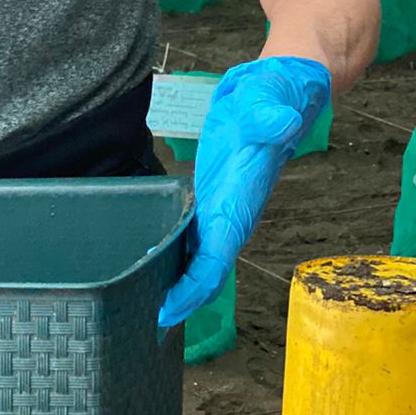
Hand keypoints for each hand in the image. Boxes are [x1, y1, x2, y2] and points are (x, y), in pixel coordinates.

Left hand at [159, 56, 331, 326]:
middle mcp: (230, 216)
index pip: (214, 261)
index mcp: (238, 205)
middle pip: (202, 273)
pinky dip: (172, 257)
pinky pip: (190, 238)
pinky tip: (149, 265)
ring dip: (173, 284)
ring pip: (195, 260)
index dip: (190, 291)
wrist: (279, 93)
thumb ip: (271, 117)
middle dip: (177, 300)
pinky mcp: (209, 197)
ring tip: (133, 304)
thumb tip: (282, 124)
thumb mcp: (267, 103)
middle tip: (137, 321)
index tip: (164, 312)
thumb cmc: (271, 99)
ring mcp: (220, 209)